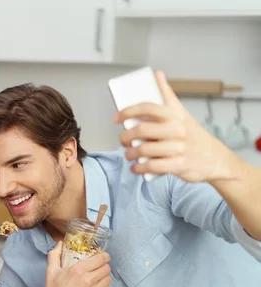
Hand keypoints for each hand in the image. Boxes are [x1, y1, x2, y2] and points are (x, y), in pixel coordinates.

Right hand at [42, 241, 111, 286]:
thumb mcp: (51, 271)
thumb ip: (55, 255)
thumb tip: (60, 243)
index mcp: (78, 270)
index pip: (101, 259)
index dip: (104, 256)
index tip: (103, 256)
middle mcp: (89, 280)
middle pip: (106, 268)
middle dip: (104, 265)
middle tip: (99, 267)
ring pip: (108, 279)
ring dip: (104, 276)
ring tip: (98, 277)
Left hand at [114, 70, 237, 183]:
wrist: (215, 158)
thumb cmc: (193, 134)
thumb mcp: (182, 113)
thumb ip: (167, 95)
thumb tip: (157, 74)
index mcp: (175, 114)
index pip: (147, 107)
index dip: (128, 111)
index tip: (116, 117)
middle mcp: (177, 129)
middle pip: (141, 130)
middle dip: (125, 136)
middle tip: (122, 140)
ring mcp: (178, 148)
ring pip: (144, 150)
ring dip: (130, 154)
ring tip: (128, 155)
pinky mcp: (179, 165)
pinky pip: (152, 167)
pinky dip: (140, 168)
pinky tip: (135, 168)